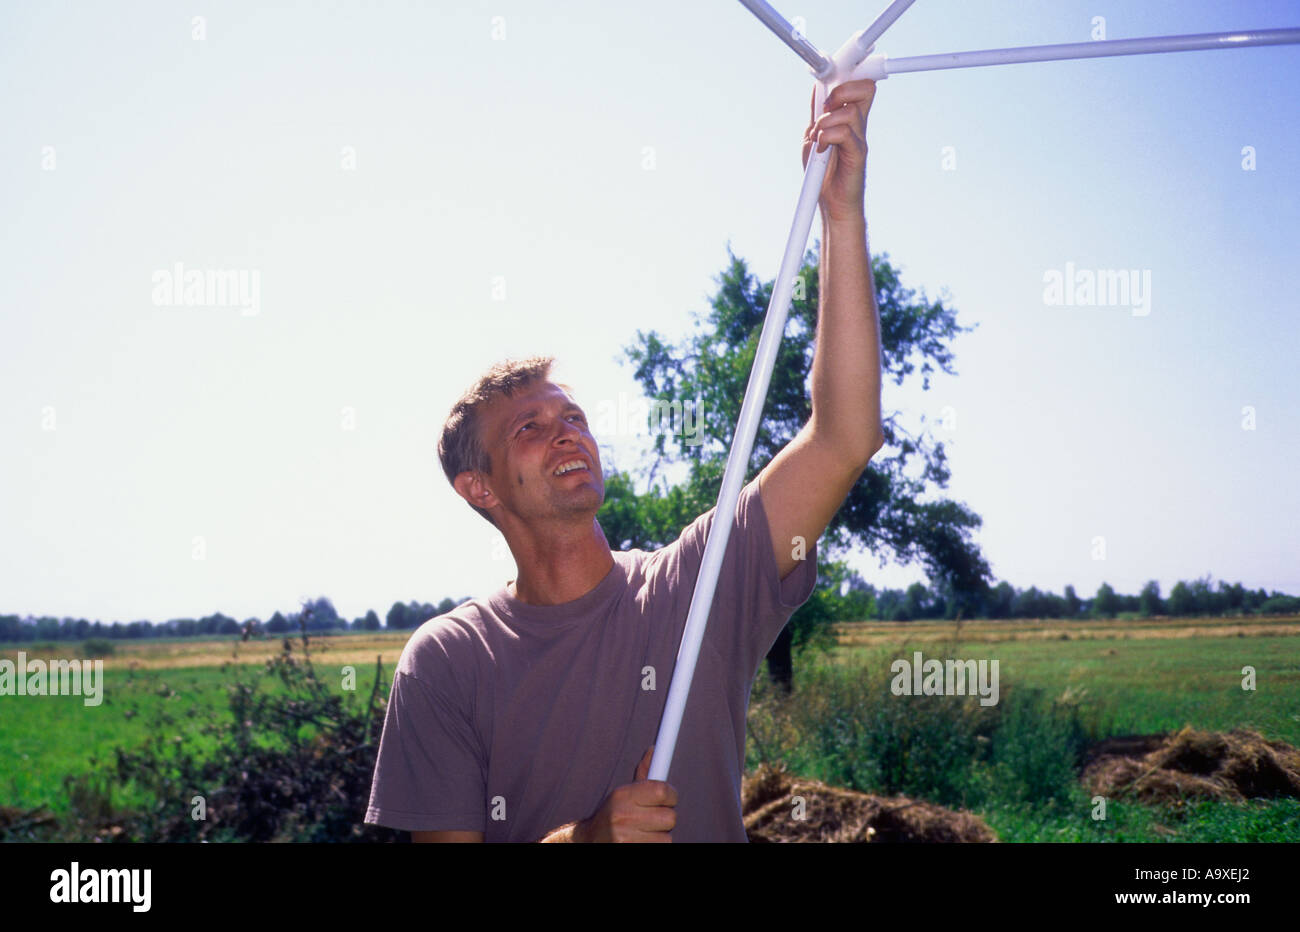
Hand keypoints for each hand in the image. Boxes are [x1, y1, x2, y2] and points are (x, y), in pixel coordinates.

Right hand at [574, 746, 676, 842]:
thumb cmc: (612, 814)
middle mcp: (623, 816)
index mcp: (622, 796)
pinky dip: (655, 845)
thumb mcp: (623, 793)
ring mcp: (625, 838)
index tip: (670, 797)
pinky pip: (660, 848)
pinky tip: (643, 841)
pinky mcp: (630, 852)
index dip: (671, 794)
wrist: (590, 841)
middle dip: (667, 817)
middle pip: (669, 817)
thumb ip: (643, 775)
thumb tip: (655, 750)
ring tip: (646, 831)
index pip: (661, 791)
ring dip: (661, 835)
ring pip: (667, 837)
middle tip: (658, 816)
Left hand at [801, 78, 876, 223]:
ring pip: (849, 111)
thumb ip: (817, 114)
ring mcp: (860, 138)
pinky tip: (821, 150)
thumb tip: (816, 88)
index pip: (859, 84)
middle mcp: (858, 124)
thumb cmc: (823, 172)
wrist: (830, 204)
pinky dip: (827, 137)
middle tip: (827, 104)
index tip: (835, 65)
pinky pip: (844, 133)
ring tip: (818, 138)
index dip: (852, 69)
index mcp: (849, 117)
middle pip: (865, 87)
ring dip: (826, 122)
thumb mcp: (814, 136)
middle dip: (842, 88)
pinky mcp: (859, 153)